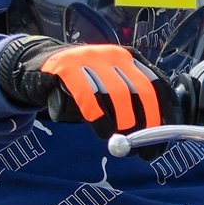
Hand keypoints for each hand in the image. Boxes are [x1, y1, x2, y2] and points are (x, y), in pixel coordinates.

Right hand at [0, 36, 170, 137]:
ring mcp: (91, 58)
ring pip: (117, 93)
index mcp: (130, 58)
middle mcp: (115, 55)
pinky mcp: (68, 68)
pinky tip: (103, 133)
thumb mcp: (108, 87)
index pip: (157, 83)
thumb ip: (130, 101)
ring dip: (125, 122)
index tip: (166, 138)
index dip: (164, 111)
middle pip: (141, 90)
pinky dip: (99, 118)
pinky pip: (89, 96)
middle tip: (144, 149)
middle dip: (148, 122)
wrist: (38, 68)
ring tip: (124, 144)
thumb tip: (154, 134)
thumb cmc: (79, 85)